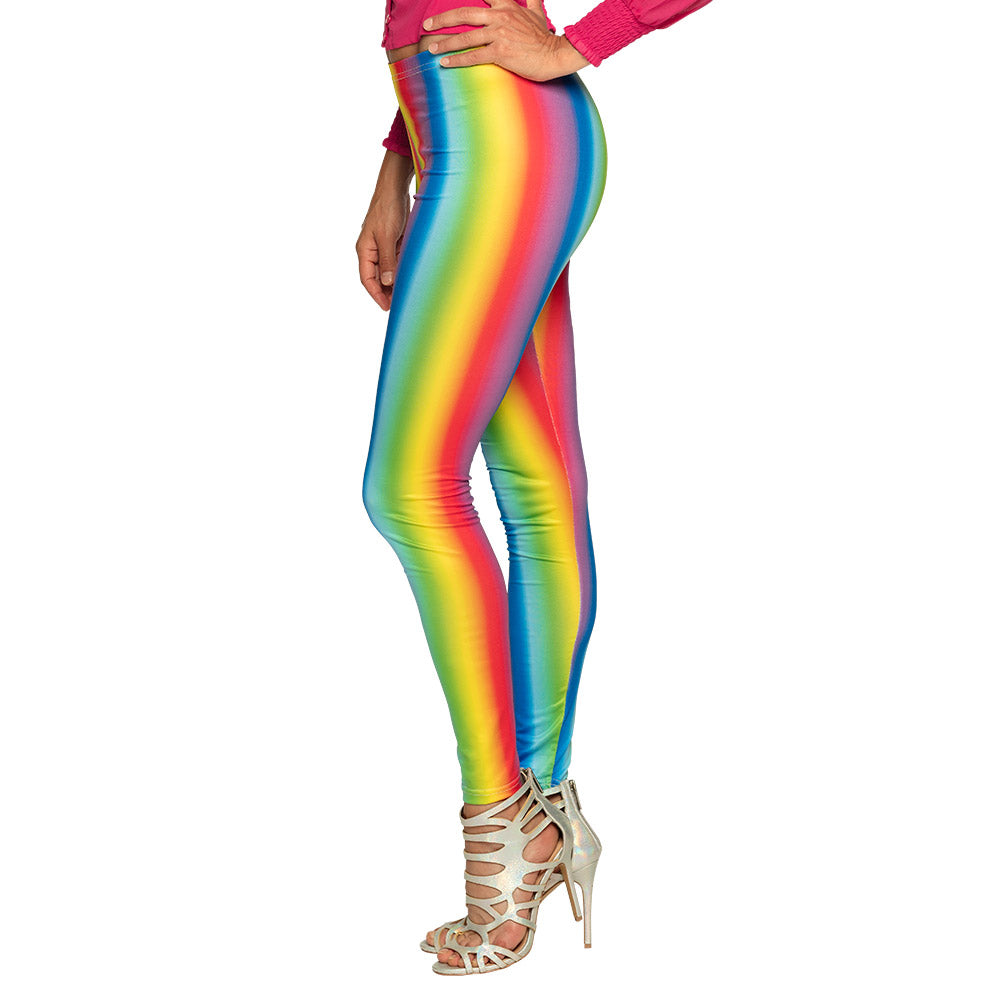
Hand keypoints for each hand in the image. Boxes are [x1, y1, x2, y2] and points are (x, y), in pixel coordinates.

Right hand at [357, 152, 412, 310]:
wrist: (395, 187)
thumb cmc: (387, 208)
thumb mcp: (387, 236)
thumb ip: (387, 260)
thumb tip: (387, 282)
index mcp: (365, 249)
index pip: (367, 279)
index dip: (376, 294)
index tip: (387, 307)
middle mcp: (372, 250)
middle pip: (377, 277)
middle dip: (386, 292)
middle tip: (399, 304)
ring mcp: (383, 246)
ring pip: (387, 270)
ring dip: (395, 282)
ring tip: (406, 294)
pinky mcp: (394, 242)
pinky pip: (396, 261)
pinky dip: (401, 271)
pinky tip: (410, 278)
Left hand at [422, 0, 590, 81]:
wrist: (554, 55)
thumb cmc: (544, 37)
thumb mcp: (538, 12)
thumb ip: (532, 0)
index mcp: (506, 6)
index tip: (444, 2)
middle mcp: (500, 17)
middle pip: (464, 14)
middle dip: (442, 19)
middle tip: (427, 25)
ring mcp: (499, 35)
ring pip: (465, 37)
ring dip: (445, 43)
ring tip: (431, 49)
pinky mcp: (501, 53)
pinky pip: (474, 56)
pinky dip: (458, 60)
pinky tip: (445, 63)